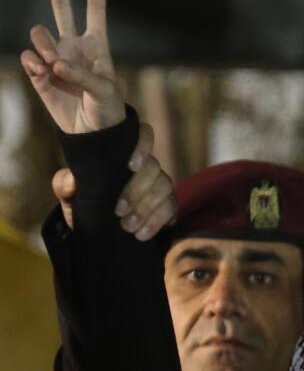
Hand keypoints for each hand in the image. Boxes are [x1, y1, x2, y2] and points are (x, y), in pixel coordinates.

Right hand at [19, 0, 124, 133]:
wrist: (93, 133)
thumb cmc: (107, 110)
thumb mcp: (104, 92)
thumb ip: (81, 75)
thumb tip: (54, 62)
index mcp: (96, 46)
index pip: (95, 9)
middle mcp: (74, 46)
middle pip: (62, 7)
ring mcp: (55, 57)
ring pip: (40, 34)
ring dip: (43, 44)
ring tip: (53, 64)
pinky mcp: (40, 73)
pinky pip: (30, 58)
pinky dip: (34, 63)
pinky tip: (43, 73)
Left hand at [52, 123, 176, 239]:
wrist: (96, 230)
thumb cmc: (84, 204)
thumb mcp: (68, 195)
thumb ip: (64, 185)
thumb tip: (73, 181)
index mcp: (123, 154)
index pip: (141, 136)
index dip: (142, 146)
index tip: (131, 166)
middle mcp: (145, 166)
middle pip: (153, 168)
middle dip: (137, 191)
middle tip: (119, 212)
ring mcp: (159, 184)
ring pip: (164, 188)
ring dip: (146, 209)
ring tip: (128, 228)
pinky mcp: (168, 204)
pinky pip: (171, 208)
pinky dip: (157, 221)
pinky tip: (141, 234)